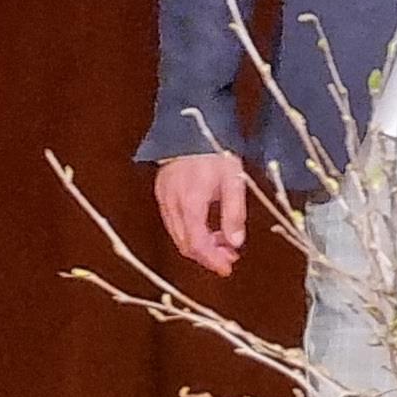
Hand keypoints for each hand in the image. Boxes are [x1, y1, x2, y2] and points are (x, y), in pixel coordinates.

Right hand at [154, 150, 249, 275]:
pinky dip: (189, 231)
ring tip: (222, 243)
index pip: (197, 244)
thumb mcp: (233, 181)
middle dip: (207, 256)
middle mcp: (172, 203)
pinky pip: (173, 222)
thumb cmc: (214, 151)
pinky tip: (206, 228)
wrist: (190, 128)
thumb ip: (234, 213)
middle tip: (228, 257)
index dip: (211, 260)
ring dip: (198, 245)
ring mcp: (163, 198)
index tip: (226, 268)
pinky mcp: (161, 193)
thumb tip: (236, 243)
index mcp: (190, 201)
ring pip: (177, 235)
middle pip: (185, 244)